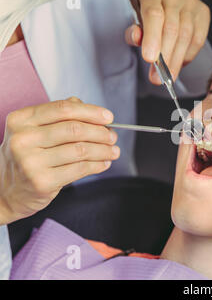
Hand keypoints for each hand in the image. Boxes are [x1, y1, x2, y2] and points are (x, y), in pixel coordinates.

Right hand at [0, 97, 119, 224]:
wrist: (5, 192)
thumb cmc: (26, 157)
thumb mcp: (33, 131)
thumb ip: (58, 116)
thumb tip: (87, 108)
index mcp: (21, 120)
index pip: (63, 109)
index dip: (90, 111)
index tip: (108, 117)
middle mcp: (22, 139)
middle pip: (74, 129)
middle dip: (101, 132)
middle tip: (113, 136)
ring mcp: (30, 162)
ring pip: (80, 150)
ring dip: (103, 150)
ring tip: (114, 151)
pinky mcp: (42, 181)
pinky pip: (79, 169)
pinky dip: (97, 165)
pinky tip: (104, 163)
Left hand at [124, 0, 210, 84]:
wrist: (167, 11)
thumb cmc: (150, 21)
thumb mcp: (137, 26)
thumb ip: (134, 33)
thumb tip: (136, 38)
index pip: (153, 15)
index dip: (152, 38)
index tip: (149, 59)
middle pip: (171, 28)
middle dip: (165, 57)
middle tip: (158, 78)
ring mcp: (190, 3)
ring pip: (186, 36)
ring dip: (177, 60)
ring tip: (169, 75)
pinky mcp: (203, 12)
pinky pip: (198, 39)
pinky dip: (188, 55)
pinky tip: (180, 63)